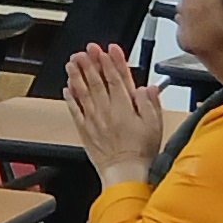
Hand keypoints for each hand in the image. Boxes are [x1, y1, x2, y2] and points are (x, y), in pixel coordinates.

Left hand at [60, 42, 167, 182]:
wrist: (124, 173)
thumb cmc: (141, 152)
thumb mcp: (155, 125)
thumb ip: (150, 104)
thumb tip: (147, 88)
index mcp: (125, 107)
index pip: (117, 79)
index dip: (112, 62)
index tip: (107, 49)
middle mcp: (107, 110)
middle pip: (97, 81)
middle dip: (91, 63)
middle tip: (85, 49)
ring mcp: (94, 119)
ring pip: (83, 92)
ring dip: (77, 75)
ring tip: (72, 62)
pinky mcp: (85, 130)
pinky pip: (75, 110)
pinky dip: (70, 98)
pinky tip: (67, 87)